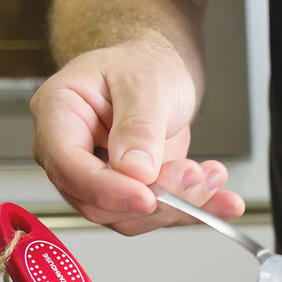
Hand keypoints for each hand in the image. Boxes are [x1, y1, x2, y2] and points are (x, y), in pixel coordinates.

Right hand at [30, 37, 245, 234]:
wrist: (160, 72)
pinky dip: (192, 210)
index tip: (145, 196)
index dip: (105, 189)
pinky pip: (155, 214)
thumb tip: (134, 172)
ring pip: (128, 216)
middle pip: (97, 201)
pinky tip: (221, 201)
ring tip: (211, 176)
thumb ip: (139, 127)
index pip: (67, 164)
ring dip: (177, 205)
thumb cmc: (143, 66)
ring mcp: (97, 178)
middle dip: (153, 198)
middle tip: (193, 175)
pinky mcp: (127, 193)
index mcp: (59, 113)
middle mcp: (71, 152)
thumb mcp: (146, 84)